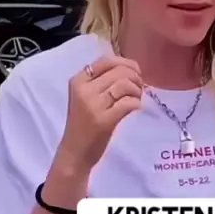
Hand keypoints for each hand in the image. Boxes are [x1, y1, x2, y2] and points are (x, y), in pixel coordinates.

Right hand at [58, 55, 142, 171]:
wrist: (74, 152)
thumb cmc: (83, 124)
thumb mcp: (85, 97)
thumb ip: (101, 82)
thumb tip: (130, 69)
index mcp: (78, 81)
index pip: (106, 61)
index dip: (126, 63)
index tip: (136, 72)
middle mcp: (84, 90)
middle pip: (119, 72)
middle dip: (135, 78)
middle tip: (139, 89)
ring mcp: (93, 105)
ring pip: (125, 85)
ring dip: (137, 90)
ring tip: (137, 98)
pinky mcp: (104, 120)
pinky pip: (128, 102)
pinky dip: (136, 103)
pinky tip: (135, 108)